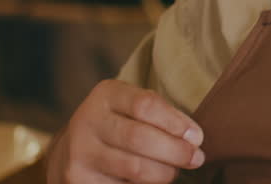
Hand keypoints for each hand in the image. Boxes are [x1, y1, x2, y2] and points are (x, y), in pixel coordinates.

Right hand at [47, 79, 205, 183]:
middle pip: (139, 138)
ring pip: (133, 168)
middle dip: (175, 151)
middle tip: (196, 158)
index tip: (196, 137)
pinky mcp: (79, 180)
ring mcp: (80, 153)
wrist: (73, 149)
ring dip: (164, 172)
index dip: (175, 123)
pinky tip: (152, 179)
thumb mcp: (134, 107)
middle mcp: (88, 121)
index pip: (144, 105)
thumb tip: (194, 138)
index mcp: (106, 95)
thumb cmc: (119, 123)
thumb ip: (162, 115)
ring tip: (175, 171)